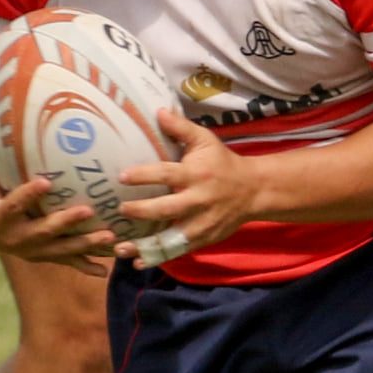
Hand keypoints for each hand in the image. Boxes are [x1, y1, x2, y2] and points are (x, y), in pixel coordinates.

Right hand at [0, 123, 113, 275]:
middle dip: (65, 223)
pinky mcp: (42, 255)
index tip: (46, 182)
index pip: (12, 206)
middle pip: (42, 232)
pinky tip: (104, 270)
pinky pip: (65, 262)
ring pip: (59, 249)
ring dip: (84, 244)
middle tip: (87, 210)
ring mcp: (30, 250)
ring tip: (109, 236)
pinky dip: (84, 266)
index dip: (27, 196)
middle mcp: (14, 239)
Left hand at [112, 111, 255, 260]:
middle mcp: (199, 201)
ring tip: (119, 248)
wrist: (254, 190)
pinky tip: (136, 262)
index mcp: (196, 175)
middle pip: (167, 209)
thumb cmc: (223, 163)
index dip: (144, 176)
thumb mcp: (205, 140)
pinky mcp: (203, 239)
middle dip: (142, 211)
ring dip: (144, 245)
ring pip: (170, 237)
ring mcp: (201, 224)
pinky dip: (157, 258)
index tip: (121, 176)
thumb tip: (157, 110)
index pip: (168, 174)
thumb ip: (181, 128)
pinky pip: (177, 251)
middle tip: (120, 210)